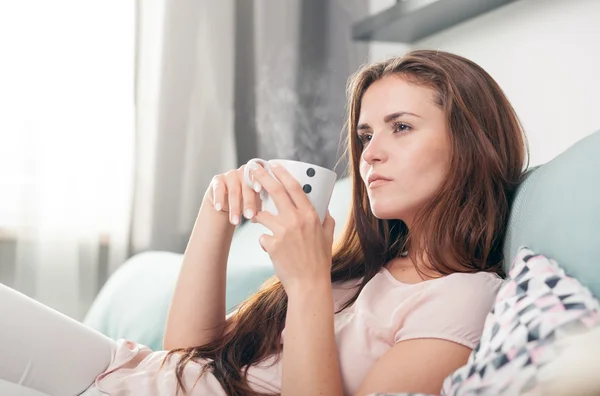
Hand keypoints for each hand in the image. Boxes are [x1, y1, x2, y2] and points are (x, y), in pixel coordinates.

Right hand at [204, 165, 261, 225]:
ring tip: (235, 221)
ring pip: (233, 191)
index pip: (259, 178)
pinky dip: (219, 199)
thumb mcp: (257, 200)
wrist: (227, 201)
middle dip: (248, 203)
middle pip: (247, 187)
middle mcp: (244, 172)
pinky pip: (218, 189)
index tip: (259, 191)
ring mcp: (230, 174)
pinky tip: (219, 208)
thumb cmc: (247, 200)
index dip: (258, 182)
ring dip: (234, 207)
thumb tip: (269, 215)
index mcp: (257, 174)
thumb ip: (264, 201)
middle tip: (249, 216)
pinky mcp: (218, 179)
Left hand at [250, 163, 335, 294]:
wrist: (309, 284)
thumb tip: (325, 208)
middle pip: (275, 191)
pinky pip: (262, 236)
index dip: (282, 173)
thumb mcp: (328, 237)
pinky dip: (266, 242)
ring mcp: (282, 231)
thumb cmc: (319, 261)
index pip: (294, 187)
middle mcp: (296, 220)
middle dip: (262, 177)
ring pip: (262, 215)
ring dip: (258, 216)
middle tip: (252, 169)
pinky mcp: (271, 244)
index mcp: (310, 215)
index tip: (274, 165)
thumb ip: (326, 220)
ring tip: (259, 221)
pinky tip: (274, 251)